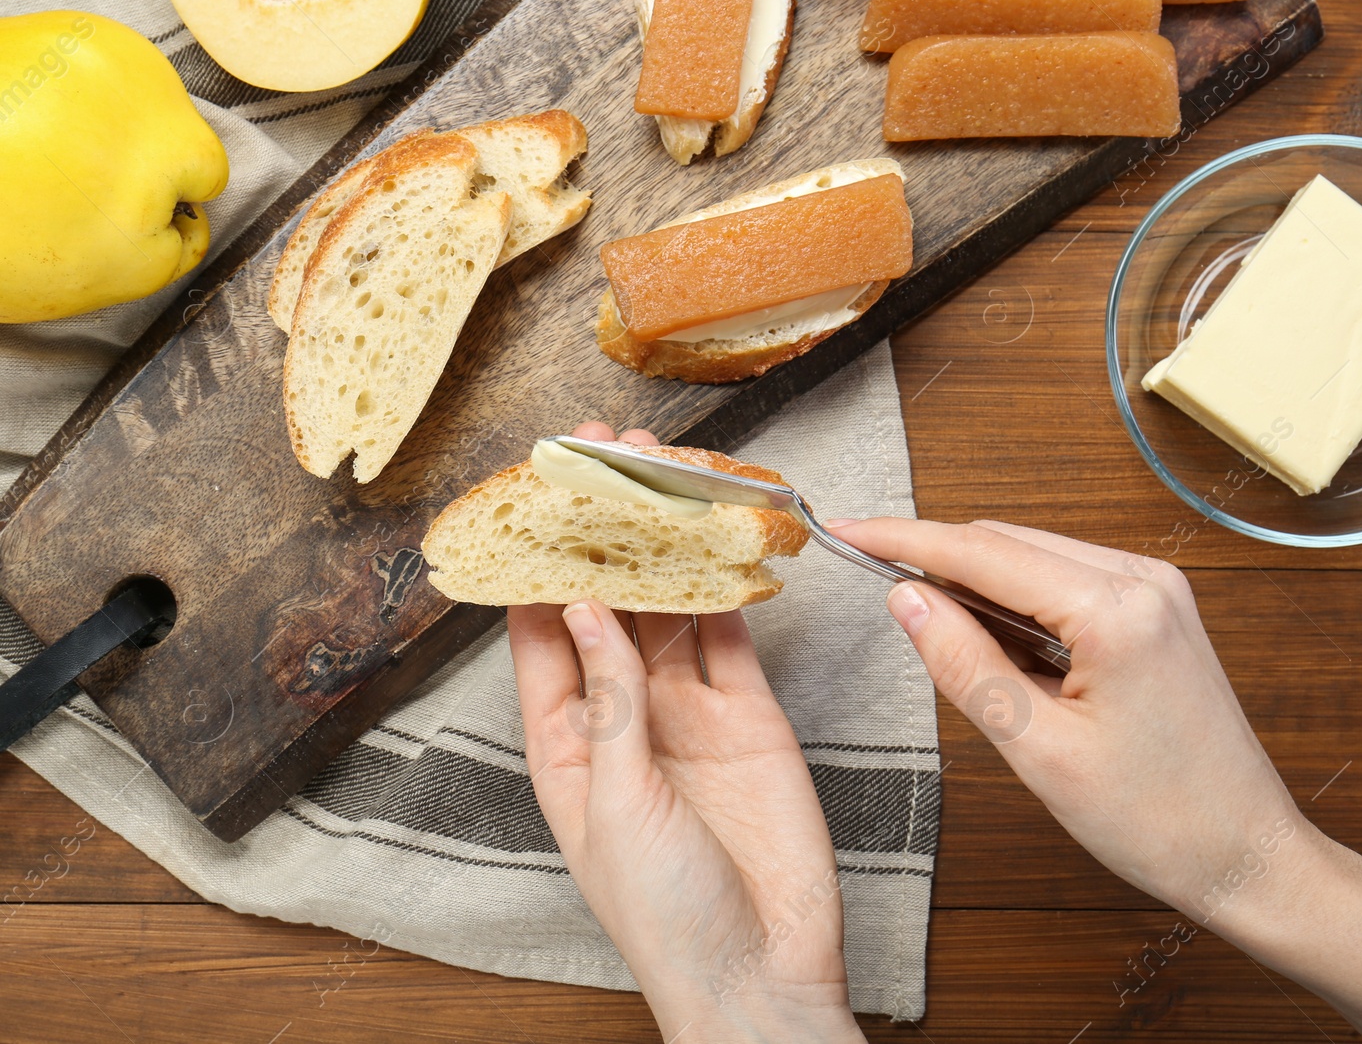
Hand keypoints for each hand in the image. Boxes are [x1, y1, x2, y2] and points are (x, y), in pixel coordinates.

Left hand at [511, 423, 861, 1043]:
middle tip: (603, 451)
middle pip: (607, 600)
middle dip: (603, 529)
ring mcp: (688, 712)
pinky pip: (731, 637)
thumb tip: (585, 606)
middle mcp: (621, 714)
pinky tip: (718, 536)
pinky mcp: (749, 715)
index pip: (539, 629)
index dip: (537, 557)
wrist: (762, 971)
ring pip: (671, 606)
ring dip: (664, 542)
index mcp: (563, 742)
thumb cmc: (665, 913)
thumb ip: (608, 700)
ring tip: (661, 471)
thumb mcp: (616, 804)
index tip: (537, 489)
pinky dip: (727, 587)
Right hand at [826, 517, 1310, 924]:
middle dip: (934, 556)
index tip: (846, 529)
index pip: (983, 551)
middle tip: (867, 576)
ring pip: (1035, 556)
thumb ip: (965, 664)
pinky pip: (1066, 579)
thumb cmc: (1157, 820)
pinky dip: (1016, 598)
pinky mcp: (1156, 608)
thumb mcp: (1039, 750)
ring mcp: (1156, 588)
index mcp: (1116, 609)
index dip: (903, 538)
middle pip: (1008, 541)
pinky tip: (988, 633)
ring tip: (924, 620)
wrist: (1246, 854)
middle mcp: (1143, 578)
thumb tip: (905, 597)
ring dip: (975, 579)